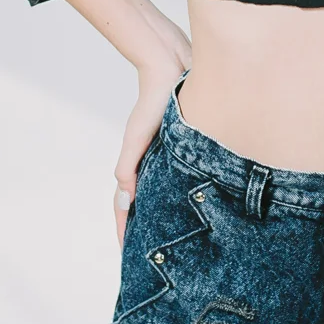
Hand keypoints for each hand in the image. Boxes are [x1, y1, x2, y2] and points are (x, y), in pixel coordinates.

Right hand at [113, 52, 185, 248]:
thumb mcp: (138, 134)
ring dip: (163, 214)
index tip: (125, 255)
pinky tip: (199, 205)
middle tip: (149, 258)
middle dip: (143, 229)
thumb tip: (124, 200)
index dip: (124, 230)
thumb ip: (128, 165)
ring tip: (173, 241)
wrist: (174, 66)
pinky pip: (182, 176)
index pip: (125, 205)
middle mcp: (151, 161)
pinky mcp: (187, 144)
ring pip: (163, 192)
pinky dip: (182, 193)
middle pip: (143, 203)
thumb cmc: (156, 99)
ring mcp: (167, 154)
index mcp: (137, 162)